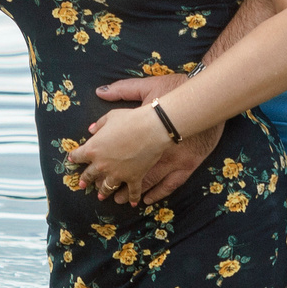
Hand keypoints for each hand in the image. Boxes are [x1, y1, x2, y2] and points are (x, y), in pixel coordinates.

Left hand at [63, 106, 173, 205]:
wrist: (151, 129)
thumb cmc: (130, 120)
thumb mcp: (110, 117)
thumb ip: (99, 125)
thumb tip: (91, 130)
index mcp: (93, 149)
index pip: (78, 155)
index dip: (74, 157)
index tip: (72, 159)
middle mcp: (102, 165)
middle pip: (90, 174)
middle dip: (85, 179)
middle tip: (82, 184)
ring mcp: (118, 174)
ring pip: (107, 187)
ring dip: (103, 192)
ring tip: (101, 196)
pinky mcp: (134, 178)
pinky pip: (132, 191)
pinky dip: (133, 198)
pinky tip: (132, 203)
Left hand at [93, 74, 224, 203]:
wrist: (203, 100)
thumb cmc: (174, 90)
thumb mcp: (144, 87)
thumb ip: (121, 92)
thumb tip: (101, 93)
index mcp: (130, 133)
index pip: (104, 150)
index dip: (91, 160)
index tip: (83, 167)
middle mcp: (145, 152)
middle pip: (118, 172)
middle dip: (105, 182)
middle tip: (95, 191)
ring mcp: (166, 162)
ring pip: (141, 183)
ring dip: (126, 192)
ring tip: (115, 200)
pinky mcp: (184, 167)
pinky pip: (166, 185)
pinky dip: (154, 194)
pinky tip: (144, 200)